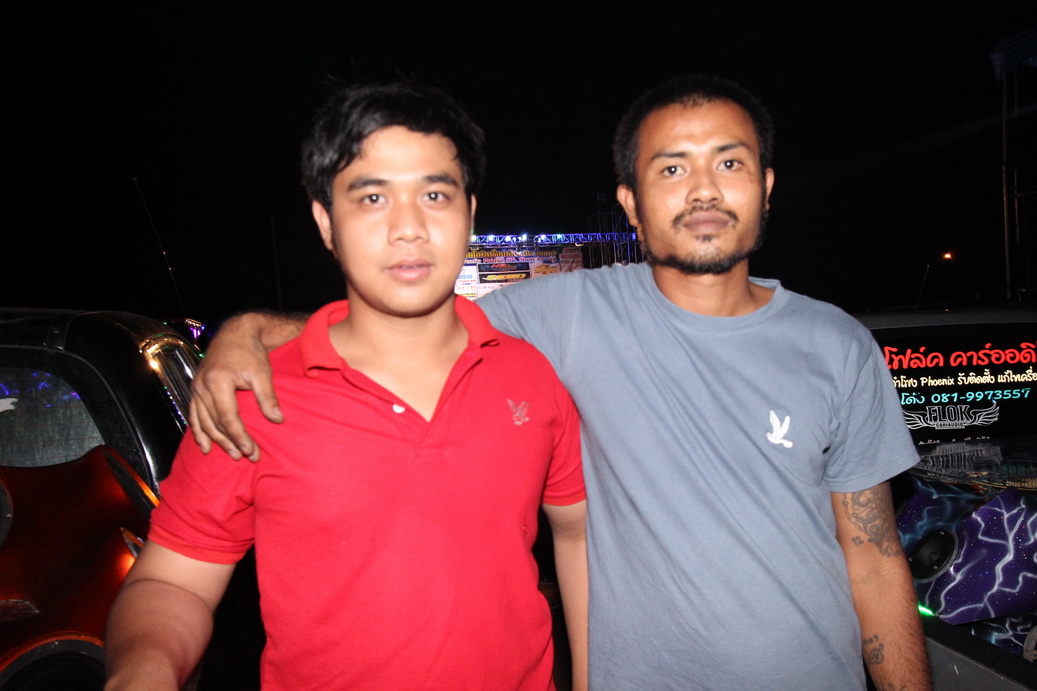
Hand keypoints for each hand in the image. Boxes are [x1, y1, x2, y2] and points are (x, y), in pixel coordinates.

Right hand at [189, 313, 290, 460]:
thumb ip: (267, 397)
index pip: (228, 417)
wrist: (235, 333)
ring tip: (232, 455)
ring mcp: (196, 387)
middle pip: (215, 423)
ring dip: (217, 441)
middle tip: (246, 457)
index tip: (250, 450)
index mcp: (218, 381)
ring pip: (203, 422)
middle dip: (231, 442)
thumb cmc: (250, 352)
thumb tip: (277, 420)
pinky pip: (194, 415)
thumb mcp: (262, 373)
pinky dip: (199, 432)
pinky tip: (205, 446)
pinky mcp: (195, 388)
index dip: (239, 437)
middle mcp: (202, 386)